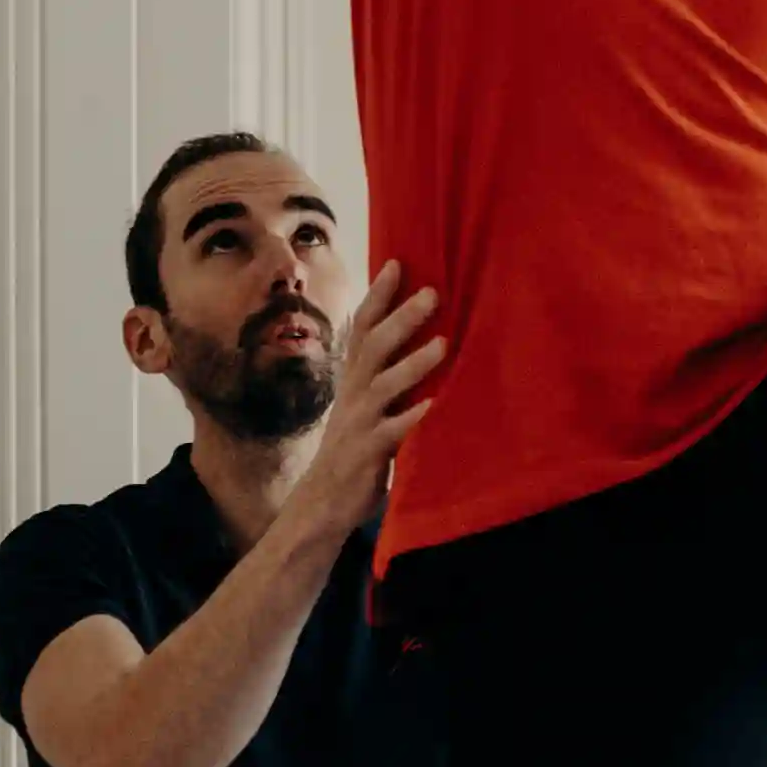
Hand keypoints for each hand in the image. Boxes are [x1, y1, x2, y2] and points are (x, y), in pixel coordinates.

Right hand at [298, 264, 444, 538]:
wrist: (322, 504)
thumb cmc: (353, 452)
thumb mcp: (364, 408)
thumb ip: (384, 379)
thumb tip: (416, 344)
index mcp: (353, 380)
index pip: (362, 328)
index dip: (378, 296)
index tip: (396, 262)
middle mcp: (353, 395)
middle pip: (373, 347)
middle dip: (402, 318)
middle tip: (433, 292)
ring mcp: (359, 423)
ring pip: (383, 385)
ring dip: (413, 363)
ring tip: (443, 344)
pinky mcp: (368, 453)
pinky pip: (392, 432)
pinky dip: (414, 418)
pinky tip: (435, 405)